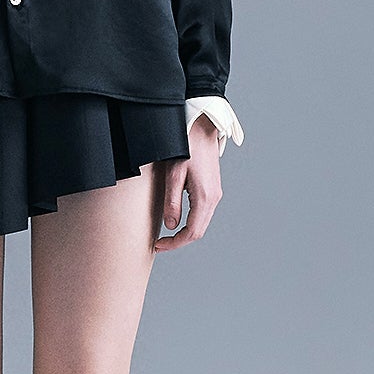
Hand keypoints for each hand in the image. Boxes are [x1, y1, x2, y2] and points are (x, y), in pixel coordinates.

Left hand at [153, 114, 221, 251]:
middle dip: (179, 241)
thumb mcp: (173, 175)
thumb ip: (172, 202)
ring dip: (185, 232)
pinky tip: (177, 220)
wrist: (201, 129)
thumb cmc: (185, 148)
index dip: (174, 243)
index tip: (158, 245)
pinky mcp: (213, 189)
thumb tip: (170, 225)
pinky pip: (203, 213)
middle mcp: (214, 199)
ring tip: (166, 234)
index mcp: (204, 197)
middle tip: (159, 243)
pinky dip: (191, 222)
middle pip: (198, 231)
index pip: (191, 232)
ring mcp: (215, 194)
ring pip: (201, 223)